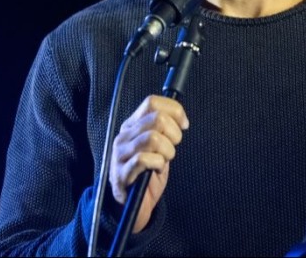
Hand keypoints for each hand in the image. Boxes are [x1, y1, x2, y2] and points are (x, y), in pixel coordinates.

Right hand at [109, 95, 188, 232]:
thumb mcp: (160, 146)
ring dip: (167, 151)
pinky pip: (144, 159)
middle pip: (157, 119)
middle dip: (174, 134)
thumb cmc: (149, 172)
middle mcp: (124, 136)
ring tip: (164, 160)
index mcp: (133, 125)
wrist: (133, 204)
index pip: (152, 102)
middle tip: (173, 147)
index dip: (174, 110)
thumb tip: (181, 119)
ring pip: (152, 138)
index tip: (184, 125)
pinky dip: (158, 164)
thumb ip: (165, 130)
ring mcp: (120, 154)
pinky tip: (157, 170)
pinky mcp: (121, 172)